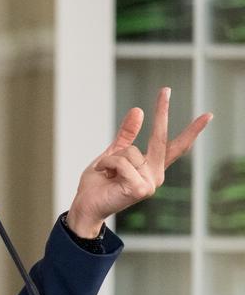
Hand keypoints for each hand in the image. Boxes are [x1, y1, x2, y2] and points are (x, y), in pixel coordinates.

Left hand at [66, 87, 211, 236]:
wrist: (86, 206)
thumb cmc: (99, 184)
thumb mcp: (112, 154)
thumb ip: (126, 135)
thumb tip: (138, 110)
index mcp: (151, 167)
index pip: (172, 144)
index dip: (191, 130)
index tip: (207, 116)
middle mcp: (155, 175)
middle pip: (161, 139)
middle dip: (162, 112)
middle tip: (166, 89)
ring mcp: (150, 183)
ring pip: (129, 151)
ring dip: (109, 159)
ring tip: (105, 172)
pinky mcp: (141, 188)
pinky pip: (122, 162)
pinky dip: (107, 164)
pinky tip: (105, 176)